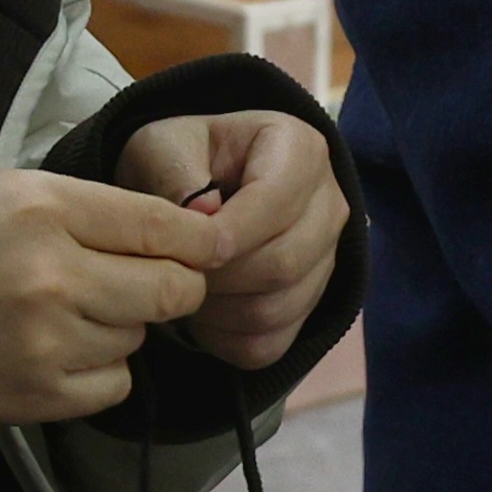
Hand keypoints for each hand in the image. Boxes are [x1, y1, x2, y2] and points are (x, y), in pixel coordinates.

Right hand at [0, 168, 221, 422]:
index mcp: (43, 207)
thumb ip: (96, 210)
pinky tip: (54, 353)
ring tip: (62, 315)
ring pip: (139, 337)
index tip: (208, 248)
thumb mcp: (11, 194)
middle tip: (139, 284)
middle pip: (171, 288)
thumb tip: (186, 233)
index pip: (161, 224)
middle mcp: (52, 272)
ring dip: (120, 328)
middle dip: (169, 287)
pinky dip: (98, 372)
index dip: (197, 240)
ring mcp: (44, 339)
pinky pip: (113, 384)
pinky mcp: (35, 394)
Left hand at [116, 110, 350, 370]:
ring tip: (183, 290)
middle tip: (173, 273)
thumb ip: (175, 173)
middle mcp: (328, 203)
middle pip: (285, 263)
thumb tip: (205, 213)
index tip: (182, 249)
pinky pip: (272, 343)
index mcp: (300, 151)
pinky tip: (201, 315)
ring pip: (279, 308)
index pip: (277, 202)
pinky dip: (226, 340)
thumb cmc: (180, 161)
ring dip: (218, 312)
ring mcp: (326, 258)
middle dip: (219, 279)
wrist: (194, 190)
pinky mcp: (310, 304)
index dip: (227, 234)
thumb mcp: (162, 148)